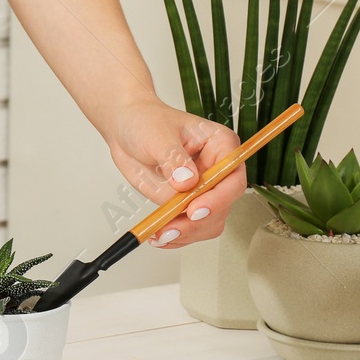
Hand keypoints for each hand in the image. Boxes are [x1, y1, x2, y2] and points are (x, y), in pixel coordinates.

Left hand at [106, 98, 242, 248]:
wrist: (127, 129)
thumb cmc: (146, 122)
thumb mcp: (158, 136)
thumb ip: (174, 160)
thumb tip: (187, 182)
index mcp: (221, 146)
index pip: (232, 178)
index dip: (218, 198)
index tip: (194, 210)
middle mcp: (218, 170)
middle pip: (223, 206)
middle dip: (198, 222)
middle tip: (170, 229)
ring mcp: (203, 189)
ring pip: (209, 223)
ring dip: (187, 233)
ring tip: (160, 234)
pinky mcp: (187, 203)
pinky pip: (191, 228)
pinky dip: (177, 237)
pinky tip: (159, 236)